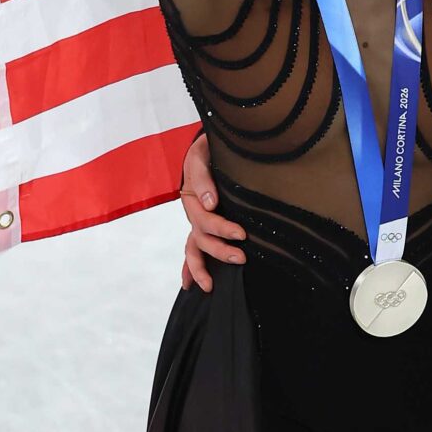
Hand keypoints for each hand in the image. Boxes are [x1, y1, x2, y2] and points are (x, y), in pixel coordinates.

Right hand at [179, 134, 245, 291]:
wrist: (209, 146)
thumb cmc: (209, 150)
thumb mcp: (203, 154)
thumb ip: (203, 176)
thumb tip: (210, 203)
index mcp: (194, 195)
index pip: (205, 216)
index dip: (221, 227)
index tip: (240, 233)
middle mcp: (193, 211)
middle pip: (201, 236)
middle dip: (219, 249)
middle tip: (241, 256)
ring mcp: (196, 220)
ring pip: (194, 248)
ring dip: (201, 267)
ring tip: (210, 286)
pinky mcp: (201, 227)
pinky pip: (191, 250)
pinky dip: (189, 269)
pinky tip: (190, 286)